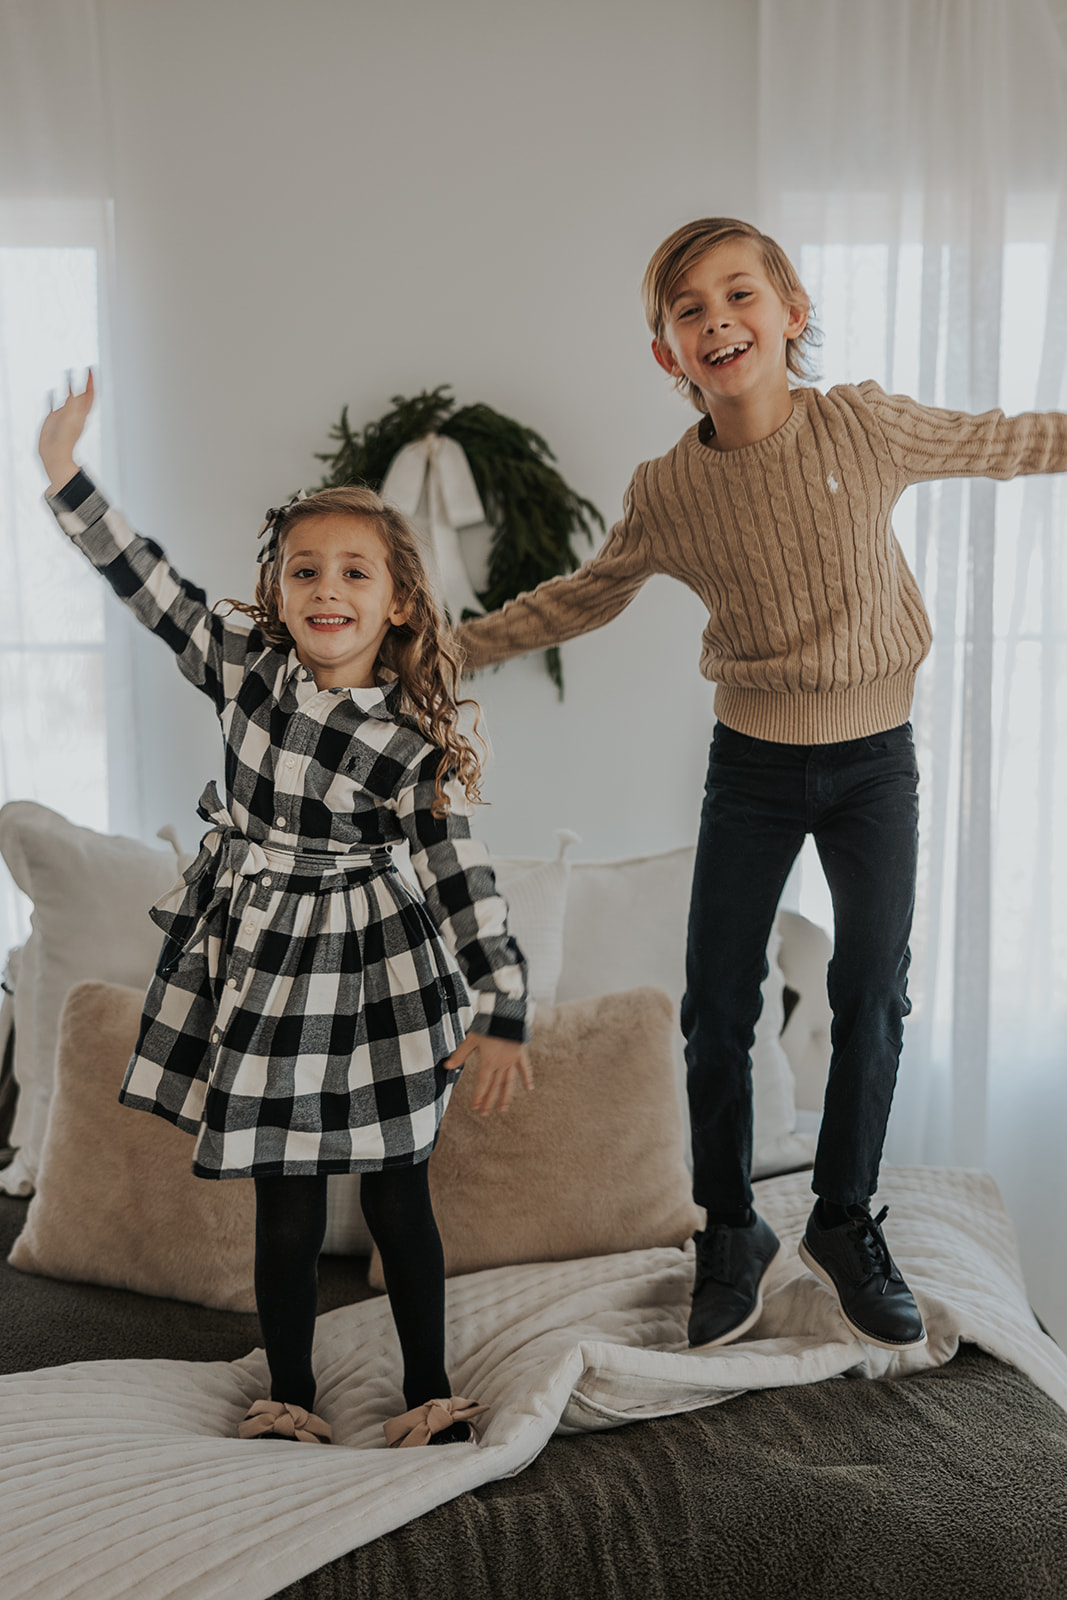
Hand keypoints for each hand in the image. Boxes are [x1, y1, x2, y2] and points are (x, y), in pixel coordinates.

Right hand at [39, 368, 93, 494]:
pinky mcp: (53, 419)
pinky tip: (50, 390)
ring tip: (67, 374)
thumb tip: (79, 388)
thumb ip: (75, 402)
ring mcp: (64, 415)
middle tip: (83, 369)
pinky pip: (53, 404)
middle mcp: (75, 412)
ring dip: (68, 385)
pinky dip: (52, 396)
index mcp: (82, 412)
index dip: (91, 381)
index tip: (91, 369)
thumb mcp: (72, 416)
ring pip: (68, 397)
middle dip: (83, 381)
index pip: (90, 393)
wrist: (55, 454)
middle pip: (82, 394)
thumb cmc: (65, 439)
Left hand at [445, 1031, 532, 1114]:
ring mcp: (512, 1060)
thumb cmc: (487, 1025)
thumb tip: (446, 1066)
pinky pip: (524, 1068)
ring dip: (506, 1096)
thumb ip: (460, 1054)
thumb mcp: (471, 1039)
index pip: (482, 1084)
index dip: (478, 1096)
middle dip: (488, 1101)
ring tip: (503, 1109)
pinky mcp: (520, 1053)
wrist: (506, 1014)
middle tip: (484, 1113)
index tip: (474, 1107)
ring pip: (509, 1082)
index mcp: (489, 1062)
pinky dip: (527, 1078)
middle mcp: (501, 1064)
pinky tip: (530, 1088)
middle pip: (495, 1086)